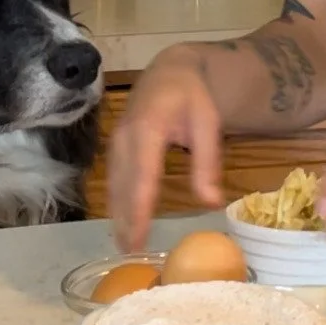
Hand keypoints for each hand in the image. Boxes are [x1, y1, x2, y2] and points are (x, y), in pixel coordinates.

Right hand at [108, 47, 223, 250]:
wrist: (170, 71)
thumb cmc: (192, 97)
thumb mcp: (208, 124)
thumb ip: (207, 163)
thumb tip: (212, 203)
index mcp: (149, 128)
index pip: (142, 176)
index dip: (138, 210)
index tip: (138, 238)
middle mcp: (126, 136)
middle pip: (123, 185)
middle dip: (124, 220)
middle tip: (129, 253)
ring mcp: (116, 140)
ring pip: (114, 183)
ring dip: (117, 214)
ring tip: (123, 244)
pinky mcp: (115, 145)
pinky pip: (113, 177)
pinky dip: (116, 201)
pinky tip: (120, 220)